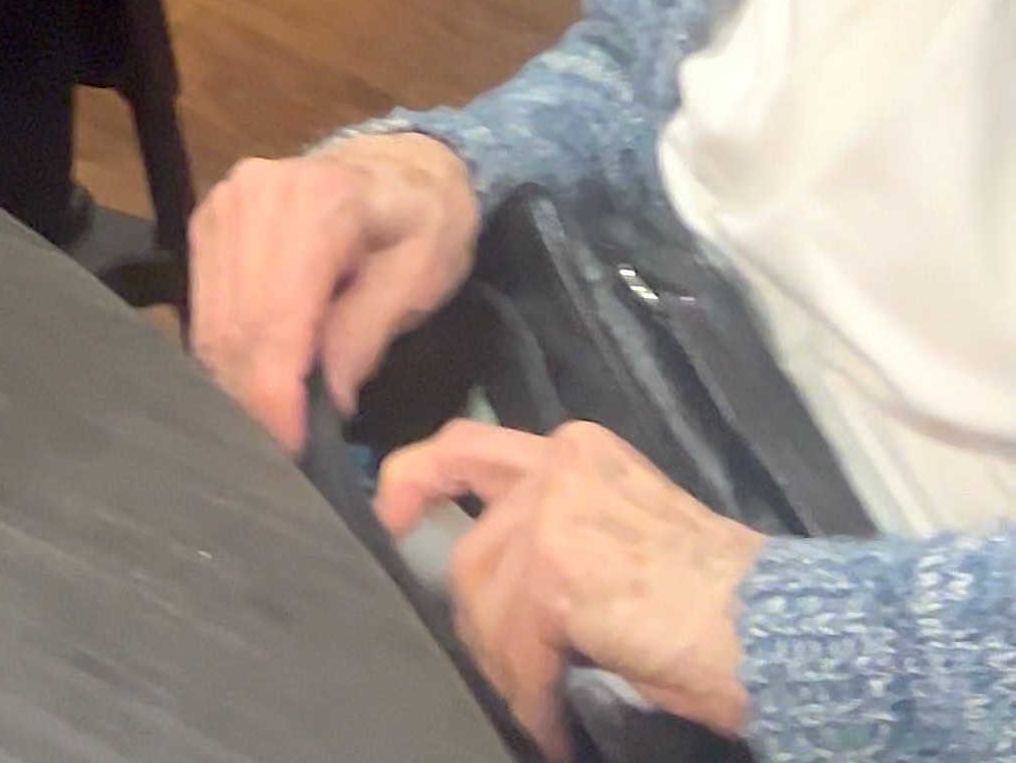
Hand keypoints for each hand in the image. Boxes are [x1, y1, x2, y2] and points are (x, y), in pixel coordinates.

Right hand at [189, 133, 479, 449]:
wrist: (400, 165)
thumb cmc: (424, 221)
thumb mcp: (420, 276)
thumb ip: (367, 334)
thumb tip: (326, 402)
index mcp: (318, 201)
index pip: (276, 317)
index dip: (277, 394)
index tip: (293, 450)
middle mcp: (256, 194)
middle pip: (236, 323)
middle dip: (254, 398)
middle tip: (284, 452)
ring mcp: (224, 202)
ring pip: (212, 319)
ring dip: (236, 380)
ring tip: (273, 421)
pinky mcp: (209, 219)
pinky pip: (204, 304)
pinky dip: (227, 351)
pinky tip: (257, 379)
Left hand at [375, 420, 764, 760]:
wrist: (780, 628)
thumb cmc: (721, 596)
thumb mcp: (629, 525)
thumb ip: (559, 523)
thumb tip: (499, 577)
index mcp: (576, 449)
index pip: (470, 446)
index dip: (417, 478)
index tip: (391, 516)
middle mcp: (558, 465)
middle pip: (473, 549)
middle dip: (482, 622)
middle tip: (517, 676)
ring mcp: (553, 515)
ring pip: (484, 603)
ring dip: (509, 669)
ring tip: (544, 708)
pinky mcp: (556, 575)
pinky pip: (516, 649)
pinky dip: (531, 697)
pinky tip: (553, 725)